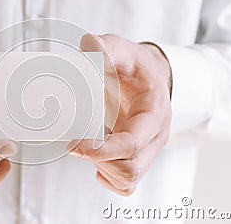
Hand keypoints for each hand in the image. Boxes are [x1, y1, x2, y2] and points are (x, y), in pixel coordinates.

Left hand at [67, 34, 171, 195]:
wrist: (149, 77)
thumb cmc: (136, 66)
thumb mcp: (123, 50)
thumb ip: (107, 48)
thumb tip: (88, 47)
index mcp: (154, 113)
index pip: (132, 144)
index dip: (102, 150)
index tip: (74, 145)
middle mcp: (155, 136)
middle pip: (131, 169)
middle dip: (98, 161)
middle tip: (78, 143)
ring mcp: (148, 150)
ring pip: (127, 180)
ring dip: (102, 168)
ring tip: (90, 144)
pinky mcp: (139, 157)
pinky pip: (126, 184)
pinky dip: (107, 177)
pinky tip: (97, 156)